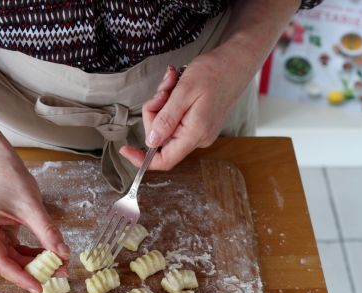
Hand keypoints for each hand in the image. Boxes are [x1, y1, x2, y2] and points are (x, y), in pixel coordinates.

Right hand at [0, 154, 69, 292]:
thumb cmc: (9, 178)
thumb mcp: (31, 206)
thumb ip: (47, 232)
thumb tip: (63, 255)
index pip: (1, 263)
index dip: (21, 278)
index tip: (41, 288)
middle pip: (6, 264)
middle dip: (33, 271)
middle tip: (60, 273)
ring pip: (11, 260)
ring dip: (34, 264)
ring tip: (59, 265)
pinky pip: (13, 252)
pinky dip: (30, 255)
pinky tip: (49, 256)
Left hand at [120, 51, 250, 169]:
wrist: (236, 62)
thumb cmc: (213, 73)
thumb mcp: (184, 92)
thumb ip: (166, 119)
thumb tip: (151, 142)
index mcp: (195, 134)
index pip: (164, 161)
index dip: (142, 159)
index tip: (125, 149)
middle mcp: (197, 138)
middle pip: (159, 139)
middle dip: (153, 114)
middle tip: (162, 92)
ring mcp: (198, 131)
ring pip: (164, 126)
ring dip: (162, 104)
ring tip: (173, 84)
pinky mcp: (197, 123)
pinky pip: (173, 119)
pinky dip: (169, 103)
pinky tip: (177, 88)